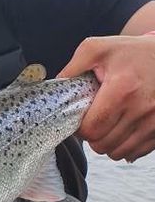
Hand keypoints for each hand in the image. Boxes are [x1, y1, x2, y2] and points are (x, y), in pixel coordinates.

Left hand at [58, 34, 154, 161]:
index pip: (91, 129)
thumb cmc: (130, 52)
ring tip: (108, 125)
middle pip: (102, 144)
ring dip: (107, 143)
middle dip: (92, 136)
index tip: (81, 119)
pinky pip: (135, 153)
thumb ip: (73, 66)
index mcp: (123, 89)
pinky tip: (122, 129)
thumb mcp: (99, 48)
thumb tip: (57, 85)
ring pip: (117, 153)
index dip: (80, 129)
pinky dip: (124, 146)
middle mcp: (142, 109)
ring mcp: (154, 122)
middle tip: (94, 121)